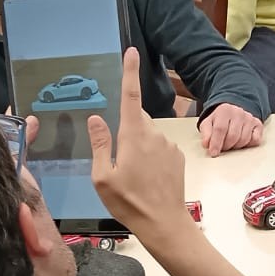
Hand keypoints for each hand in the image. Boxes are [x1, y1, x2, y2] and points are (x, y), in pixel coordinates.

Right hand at [80, 48, 191, 236]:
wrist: (165, 224)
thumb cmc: (129, 202)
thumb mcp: (102, 177)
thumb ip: (99, 144)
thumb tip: (96, 119)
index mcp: (133, 135)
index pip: (130, 96)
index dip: (129, 72)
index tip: (131, 52)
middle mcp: (154, 134)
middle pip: (136, 118)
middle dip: (125, 128)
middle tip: (117, 158)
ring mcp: (169, 145)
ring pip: (148, 134)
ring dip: (138, 145)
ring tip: (133, 175)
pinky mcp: (178, 157)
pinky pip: (160, 148)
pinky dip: (151, 156)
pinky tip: (147, 178)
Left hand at [197, 102, 265, 156]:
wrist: (232, 113)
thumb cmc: (219, 120)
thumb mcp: (208, 124)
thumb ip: (206, 133)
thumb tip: (207, 144)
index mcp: (225, 110)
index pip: (220, 129)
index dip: (216, 143)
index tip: (213, 153)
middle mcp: (239, 112)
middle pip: (233, 136)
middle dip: (226, 146)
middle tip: (222, 147)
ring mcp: (250, 118)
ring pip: (244, 140)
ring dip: (236, 146)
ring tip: (231, 143)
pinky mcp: (258, 125)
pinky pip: (255, 140)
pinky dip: (249, 144)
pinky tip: (242, 141)